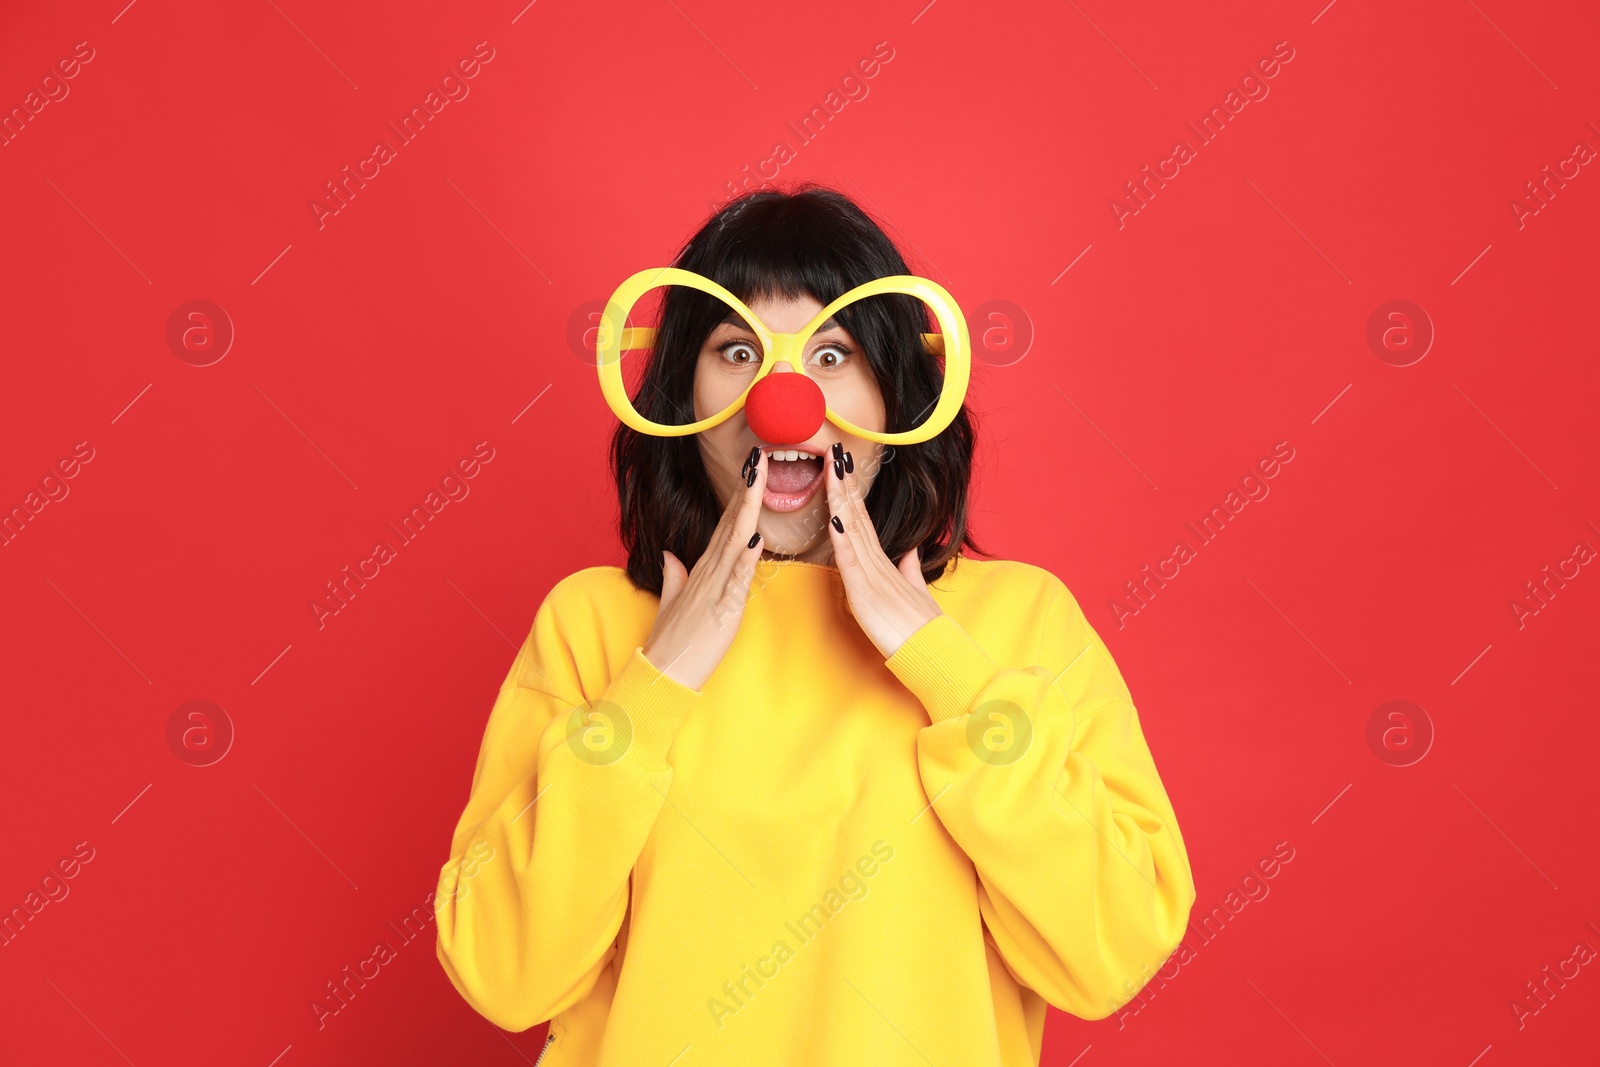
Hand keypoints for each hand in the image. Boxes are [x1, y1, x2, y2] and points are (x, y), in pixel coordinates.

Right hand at [642, 446, 767, 690]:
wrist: (663, 674)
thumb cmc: (674, 642)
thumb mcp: (673, 603)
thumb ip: (673, 576)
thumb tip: (670, 555)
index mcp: (702, 570)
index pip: (724, 525)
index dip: (739, 497)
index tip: (751, 471)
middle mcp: (707, 573)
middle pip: (730, 524)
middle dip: (746, 491)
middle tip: (759, 458)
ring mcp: (713, 589)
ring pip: (733, 543)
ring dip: (748, 512)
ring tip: (759, 482)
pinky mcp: (720, 611)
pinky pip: (735, 581)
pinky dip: (745, 559)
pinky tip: (756, 539)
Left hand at [823, 441, 942, 657]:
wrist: (933, 653)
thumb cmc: (920, 629)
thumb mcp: (915, 593)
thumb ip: (910, 569)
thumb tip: (909, 550)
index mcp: (885, 563)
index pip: (864, 521)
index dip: (852, 493)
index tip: (843, 467)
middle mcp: (878, 563)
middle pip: (858, 516)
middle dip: (845, 484)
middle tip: (834, 453)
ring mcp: (872, 576)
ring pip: (853, 530)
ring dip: (841, 499)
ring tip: (832, 470)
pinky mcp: (865, 593)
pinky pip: (851, 561)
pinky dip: (842, 538)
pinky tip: (835, 517)